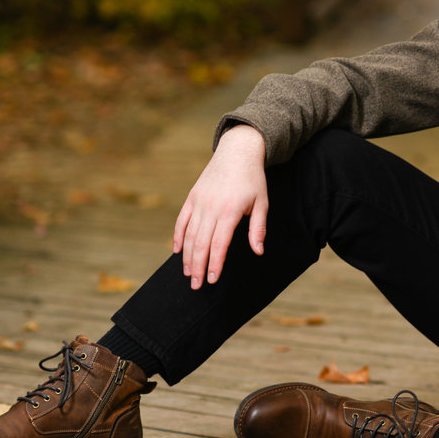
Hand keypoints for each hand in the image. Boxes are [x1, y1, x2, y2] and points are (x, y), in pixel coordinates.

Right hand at [172, 124, 267, 289]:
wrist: (238, 151)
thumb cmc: (253, 179)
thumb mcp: (262, 202)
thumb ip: (258, 229)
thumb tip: (258, 251)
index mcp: (230, 211)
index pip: (219, 244)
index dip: (215, 264)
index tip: (212, 279)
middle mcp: (211, 208)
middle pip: (200, 244)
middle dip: (197, 267)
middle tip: (196, 286)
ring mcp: (199, 202)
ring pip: (188, 235)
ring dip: (186, 256)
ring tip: (187, 274)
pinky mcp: (192, 197)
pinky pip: (181, 221)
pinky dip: (177, 237)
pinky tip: (176, 252)